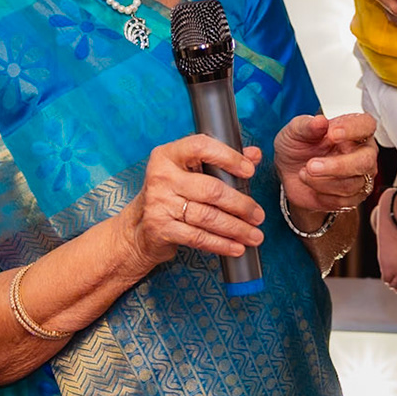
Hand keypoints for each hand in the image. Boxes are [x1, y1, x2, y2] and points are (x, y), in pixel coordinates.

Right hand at [118, 135, 265, 270]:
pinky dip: (221, 244)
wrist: (138, 228)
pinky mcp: (160, 228)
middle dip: (241, 205)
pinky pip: (198, 237)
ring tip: (254, 235)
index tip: (249, 170)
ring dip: (236, 228)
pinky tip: (236, 247)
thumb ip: (221, 161)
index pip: (201, 147)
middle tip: (258, 215)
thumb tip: (254, 154)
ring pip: (208, 217)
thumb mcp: (189, 173)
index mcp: (168, 155)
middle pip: (211, 190)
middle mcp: (161, 176)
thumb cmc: (170, 195)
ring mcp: (159, 203)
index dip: (228, 157)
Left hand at [275, 112, 378, 215]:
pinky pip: (343, 200)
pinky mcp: (353, 196)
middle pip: (365, 161)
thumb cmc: (297, 146)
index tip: (332, 133)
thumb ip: (306, 125)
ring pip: (351, 184)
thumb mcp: (294, 131)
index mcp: (353, 129)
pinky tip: (311, 184)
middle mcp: (362, 152)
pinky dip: (322, 194)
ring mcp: (360, 176)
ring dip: (321, 181)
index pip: (366, 125)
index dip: (353, 129)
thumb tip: (320, 121)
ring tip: (303, 173)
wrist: (288, 173)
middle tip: (311, 165)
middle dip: (337, 166)